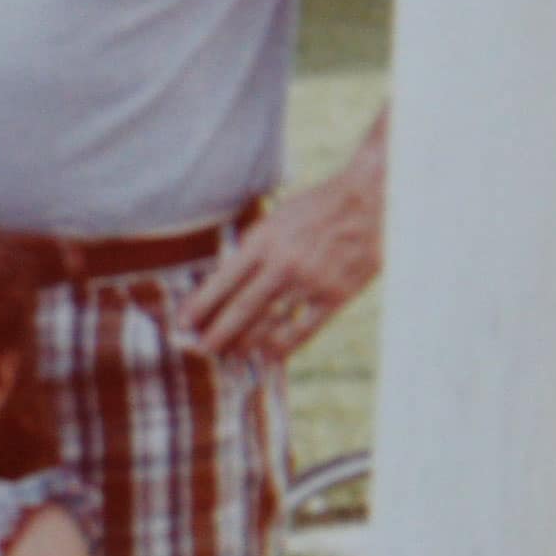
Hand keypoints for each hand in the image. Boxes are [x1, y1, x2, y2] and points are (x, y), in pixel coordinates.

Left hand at [181, 171, 382, 360]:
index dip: (200, 306)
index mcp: (264, 240)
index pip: (222, 281)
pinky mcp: (335, 296)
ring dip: (245, 344)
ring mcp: (310, 282)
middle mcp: (284, 263)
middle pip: (240, 309)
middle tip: (201, 350)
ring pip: (268, 325)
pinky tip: (268, 356)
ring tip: (231, 354)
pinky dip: (281, 348)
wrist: (371, 199)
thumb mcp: (277, 218)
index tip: (184, 323)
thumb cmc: (318, 208)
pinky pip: (302, 331)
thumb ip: (253, 249)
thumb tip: (224, 284)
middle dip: (216, 334)